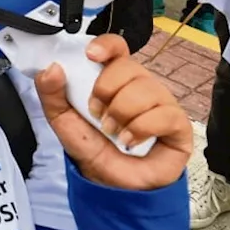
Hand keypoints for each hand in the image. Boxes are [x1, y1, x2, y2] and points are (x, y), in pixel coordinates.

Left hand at [36, 35, 191, 190]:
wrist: (112, 184)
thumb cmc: (93, 148)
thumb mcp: (63, 121)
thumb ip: (51, 94)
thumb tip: (52, 68)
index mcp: (114, 79)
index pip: (117, 48)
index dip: (106, 45)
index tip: (91, 56)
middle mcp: (140, 86)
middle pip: (129, 67)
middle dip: (106, 91)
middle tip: (98, 114)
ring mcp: (161, 103)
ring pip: (146, 89)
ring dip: (121, 114)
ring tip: (114, 133)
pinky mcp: (178, 124)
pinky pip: (163, 114)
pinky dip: (140, 129)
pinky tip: (130, 141)